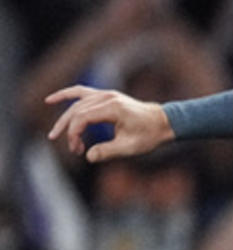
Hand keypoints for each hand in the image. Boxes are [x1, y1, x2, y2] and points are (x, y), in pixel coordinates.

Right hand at [44, 84, 174, 161]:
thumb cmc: (149, 135)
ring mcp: (106, 94)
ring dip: (65, 119)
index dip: (75, 134)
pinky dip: (66, 95)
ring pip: (76, 104)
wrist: (164, 122)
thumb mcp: (130, 147)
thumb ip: (108, 151)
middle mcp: (107, 97)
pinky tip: (51, 100)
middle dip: (69, 131)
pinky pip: (81, 93)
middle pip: (76, 111)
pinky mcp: (105, 96)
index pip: (82, 118)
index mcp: (113, 108)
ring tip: (55, 134)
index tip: (78, 149)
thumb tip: (88, 156)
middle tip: (71, 148)